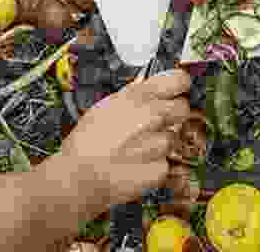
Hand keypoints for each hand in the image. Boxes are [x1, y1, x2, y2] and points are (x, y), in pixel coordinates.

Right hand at [55, 68, 191, 210]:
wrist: (76, 179)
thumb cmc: (85, 143)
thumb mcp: (105, 106)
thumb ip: (132, 94)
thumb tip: (148, 85)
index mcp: (138, 97)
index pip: (178, 80)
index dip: (180, 85)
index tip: (178, 89)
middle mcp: (151, 116)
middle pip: (183, 108)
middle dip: (174, 115)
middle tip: (157, 123)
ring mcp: (158, 144)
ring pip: (174, 137)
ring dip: (160, 143)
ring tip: (137, 149)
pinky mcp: (160, 169)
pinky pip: (166, 162)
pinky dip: (155, 164)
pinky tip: (136, 165)